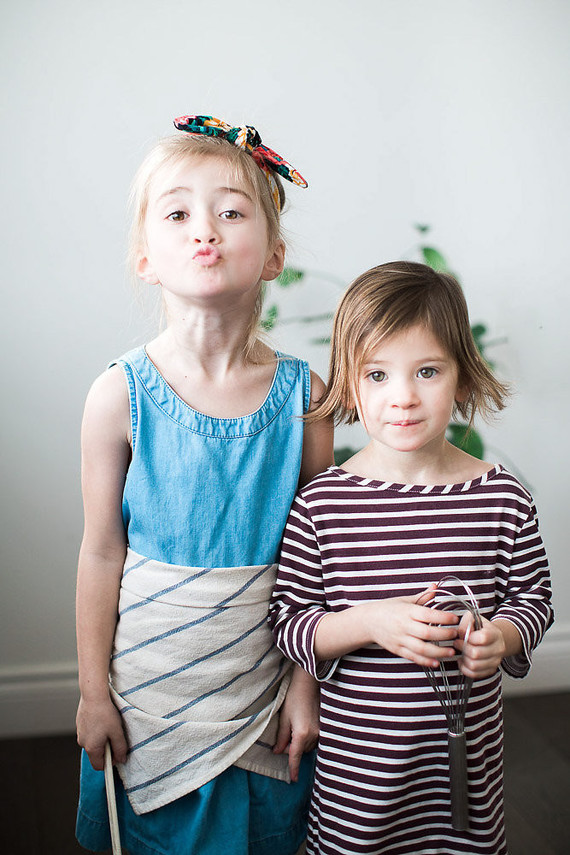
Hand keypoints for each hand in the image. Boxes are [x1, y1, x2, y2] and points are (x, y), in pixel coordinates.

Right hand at [76, 695, 127, 770]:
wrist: (93, 695)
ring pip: (93, 743)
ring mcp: (80, 733)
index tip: (118, 753)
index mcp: (91, 748)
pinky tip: (102, 719)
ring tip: (109, 725)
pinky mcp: (80, 725)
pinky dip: (96, 730)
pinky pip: (90, 733)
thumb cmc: (105, 713)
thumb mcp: (117, 732)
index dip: (110, 762)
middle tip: (115, 735)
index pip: (99, 766)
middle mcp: (83, 743)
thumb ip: (120, 748)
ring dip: (102, 739)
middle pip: (96, 754)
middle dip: (107, 749)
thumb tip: (121, 759)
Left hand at [273, 666, 318, 781]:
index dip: (293, 769)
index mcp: (302, 734)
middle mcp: (314, 735)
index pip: (295, 757)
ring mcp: (321, 731)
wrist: (309, 684)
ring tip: (295, 725)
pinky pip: (315, 739)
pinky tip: (303, 725)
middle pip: (300, 751)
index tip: (293, 779)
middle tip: (285, 734)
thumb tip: (277, 751)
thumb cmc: (294, 698)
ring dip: (300, 742)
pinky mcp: (325, 727)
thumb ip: (281, 737)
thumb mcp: (284, 718)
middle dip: (292, 747)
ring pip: (308, 746)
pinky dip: (308, 737)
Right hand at [364, 585, 458, 668]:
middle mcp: (403, 625)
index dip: (443, 617)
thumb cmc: (388, 608)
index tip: (455, 618)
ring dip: (438, 652)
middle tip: (456, 635)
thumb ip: (422, 596)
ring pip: (421, 648)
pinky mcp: (397, 650)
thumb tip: (435, 586)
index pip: (428, 614)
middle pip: (427, 633)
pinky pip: (413, 657)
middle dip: (444, 635)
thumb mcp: (404, 600)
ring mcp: (400, 639)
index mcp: (407, 611)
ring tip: (451, 652)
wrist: (368, 621)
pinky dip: (425, 661)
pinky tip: (436, 662)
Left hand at [455, 615, 506, 677]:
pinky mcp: (490, 670)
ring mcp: (495, 661)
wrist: (493, 638)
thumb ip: (466, 623)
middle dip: (463, 648)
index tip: (464, 636)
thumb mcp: (473, 619)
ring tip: (462, 652)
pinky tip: (463, 660)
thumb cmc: (480, 628)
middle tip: (458, 644)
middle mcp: (498, 649)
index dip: (469, 637)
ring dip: (464, 659)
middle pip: (476, 653)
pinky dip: (465, 668)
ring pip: (474, 666)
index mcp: (495, 634)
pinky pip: (474, 674)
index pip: (483, 638)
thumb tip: (462, 634)